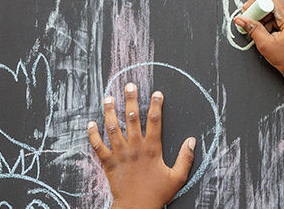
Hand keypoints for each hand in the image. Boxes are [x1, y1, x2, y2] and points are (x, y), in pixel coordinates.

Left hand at [88, 83, 194, 208]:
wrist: (137, 208)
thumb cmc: (157, 194)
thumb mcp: (178, 177)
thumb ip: (186, 158)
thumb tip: (192, 141)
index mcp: (152, 149)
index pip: (155, 121)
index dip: (156, 105)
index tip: (157, 92)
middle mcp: (135, 148)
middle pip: (132, 118)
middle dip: (131, 100)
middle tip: (129, 86)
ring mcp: (120, 154)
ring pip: (113, 128)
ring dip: (110, 111)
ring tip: (109, 98)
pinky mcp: (108, 163)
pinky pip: (98, 146)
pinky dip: (93, 134)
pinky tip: (91, 123)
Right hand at [235, 0, 283, 82]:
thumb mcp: (266, 45)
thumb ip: (252, 28)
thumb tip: (240, 19)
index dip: (255, 3)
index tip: (246, 12)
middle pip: (274, 0)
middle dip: (259, 8)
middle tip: (249, 18)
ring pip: (277, 6)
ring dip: (265, 15)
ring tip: (259, 29)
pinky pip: (282, 13)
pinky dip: (272, 19)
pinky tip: (267, 31)